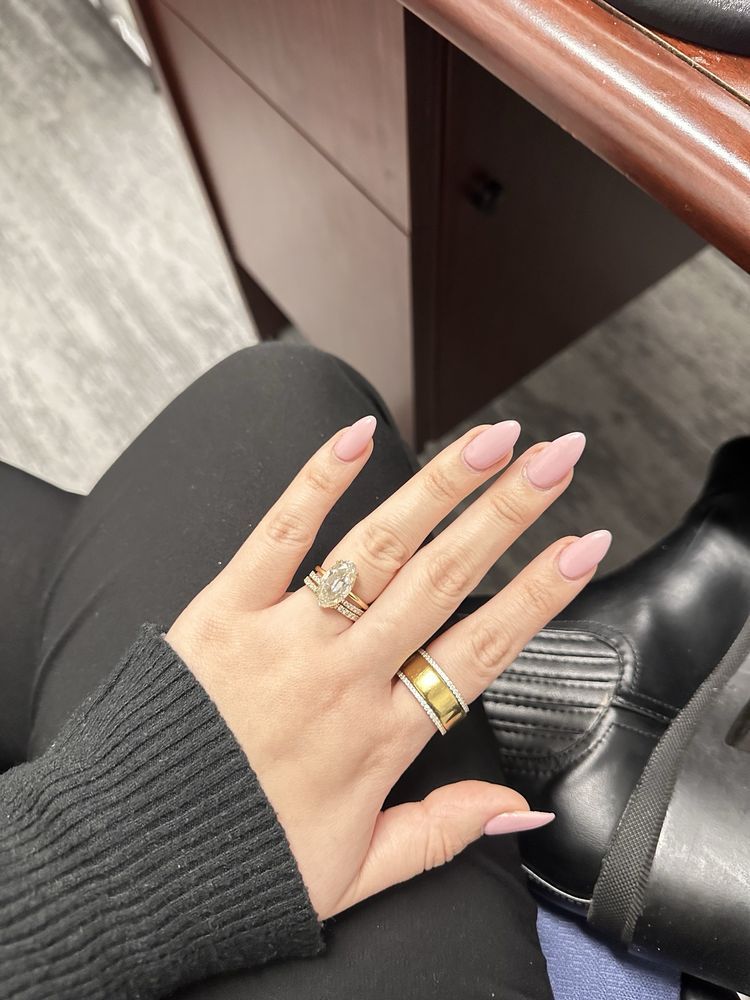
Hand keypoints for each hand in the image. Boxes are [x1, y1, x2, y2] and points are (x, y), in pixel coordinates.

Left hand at [166, 416, 609, 920]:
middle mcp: (342, 676)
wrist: (129, 857)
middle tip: (557, 458)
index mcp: (379, 737)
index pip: (483, 649)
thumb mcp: (355, 873)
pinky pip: (278, 536)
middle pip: (444, 578)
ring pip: (378, 547)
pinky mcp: (224, 610)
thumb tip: (519, 810)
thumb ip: (442, 832)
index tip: (584, 545)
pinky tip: (357, 434)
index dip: (541, 594)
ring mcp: (284, 637)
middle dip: (509, 512)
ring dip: (438, 487)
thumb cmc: (239, 860)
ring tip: (489, 440)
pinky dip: (318, 482)